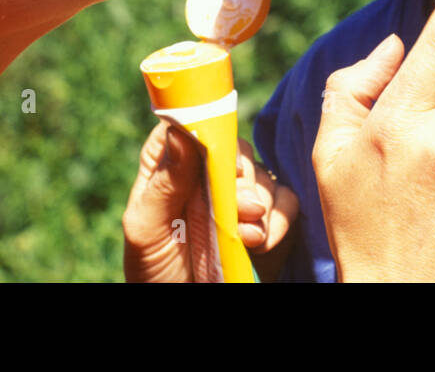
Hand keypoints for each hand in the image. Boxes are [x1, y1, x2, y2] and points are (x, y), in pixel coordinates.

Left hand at [123, 121, 297, 281]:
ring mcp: (239, 196)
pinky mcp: (268, 219)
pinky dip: (281, 221)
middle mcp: (206, 173)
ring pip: (264, 176)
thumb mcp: (146, 229)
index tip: (222, 158)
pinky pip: (288, 202)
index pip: (190, 127)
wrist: (187, 307)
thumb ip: (164, 183)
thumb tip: (181, 131)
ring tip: (249, 237)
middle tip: (242, 209)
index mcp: (170, 166)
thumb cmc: (154, 271)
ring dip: (262, 205)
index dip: (210, 134)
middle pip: (235, 149)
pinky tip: (261, 243)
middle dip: (242, 180)